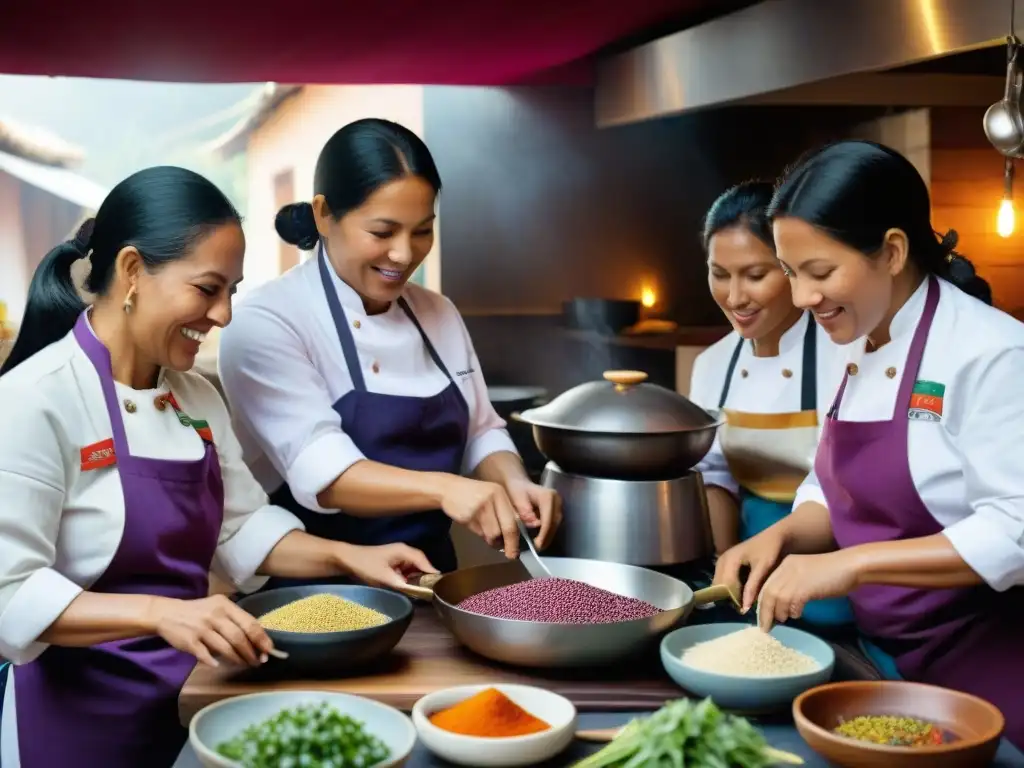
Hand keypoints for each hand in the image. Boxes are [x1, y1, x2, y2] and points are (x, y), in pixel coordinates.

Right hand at [148, 594, 273, 668]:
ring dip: (237, 659)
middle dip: (251, 652)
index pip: (249, 623)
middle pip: (239, 637)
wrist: (167, 613)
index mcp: (225, 606)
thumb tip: (257, 639)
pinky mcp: (190, 641)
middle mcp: (215, 616)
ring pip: (225, 648)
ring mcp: (202, 629)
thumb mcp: (218, 607)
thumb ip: (235, 620)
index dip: (261, 639)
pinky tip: (218, 665)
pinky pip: (206, 655)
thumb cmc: (199, 612)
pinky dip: (214, 662)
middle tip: (257, 662)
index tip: (269, 650)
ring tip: (243, 664)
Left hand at [340, 542, 438, 587]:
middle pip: (421, 564)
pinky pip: (406, 570)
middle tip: (432, 590)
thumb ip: (402, 584)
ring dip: (416, 578)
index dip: (432, 572)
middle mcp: (404, 551)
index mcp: (404, 551)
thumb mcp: (384, 577)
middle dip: (426, 576)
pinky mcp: (393, 562)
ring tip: (422, 591)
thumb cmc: (365, 565)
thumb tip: (418, 591)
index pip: (424, 561)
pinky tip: (408, 588)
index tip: (440, 584)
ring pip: (414, 568)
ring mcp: (398, 556)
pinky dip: (408, 578)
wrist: (347, 559)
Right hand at [438, 475, 520, 557]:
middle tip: (511, 555)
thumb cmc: (471, 496)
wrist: (447, 489)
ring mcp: (481, 506)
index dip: (517, 536)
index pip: (514, 519)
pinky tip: (474, 524)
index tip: (518, 549)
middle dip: (509, 544)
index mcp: (500, 493)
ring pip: (493, 533)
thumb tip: (512, 537)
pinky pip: (479, 532)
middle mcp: (493, 497)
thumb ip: (502, 513)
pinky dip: (480, 534)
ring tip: (485, 533)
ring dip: (491, 539)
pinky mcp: (469, 514)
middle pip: (507, 527)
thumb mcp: (490, 499)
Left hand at [503, 478, 561, 549]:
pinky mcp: (557, 511)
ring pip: (556, 526)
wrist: (518, 484)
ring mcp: (559, 506)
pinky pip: (554, 525)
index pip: (549, 518)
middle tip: (536, 549)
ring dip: (547, 537)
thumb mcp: (516, 497)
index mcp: (548, 496)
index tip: (536, 545)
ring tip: (536, 547)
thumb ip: (524, 510)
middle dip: (546, 538)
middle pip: (555, 523)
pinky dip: (547, 534)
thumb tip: (534, 524)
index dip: (544, 533)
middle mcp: (557, 500)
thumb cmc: (515, 490)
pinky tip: (539, 541)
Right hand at [712, 526, 786, 612]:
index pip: (725, 585)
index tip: (745, 610)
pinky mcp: (726, 563)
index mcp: (730, 559)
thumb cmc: (770, 550)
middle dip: (729, 598)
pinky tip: (741, 593)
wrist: (775, 537)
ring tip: (743, 602)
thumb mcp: (763, 568)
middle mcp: (722, 560)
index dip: (734, 599)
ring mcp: (722, 561)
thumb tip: (744, 608)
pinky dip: (730, 588)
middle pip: (719, 585)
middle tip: (743, 608)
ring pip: (719, 583)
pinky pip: (723, 580)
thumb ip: (753, 586)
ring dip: (728, 594)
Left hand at [757, 550, 860, 630]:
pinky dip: (793, 611)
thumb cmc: (833, 573)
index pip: (766, 585)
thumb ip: (793, 586)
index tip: (762, 616)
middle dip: (764, 612)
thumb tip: (783, 606)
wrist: (852, 566)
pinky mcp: (806, 586)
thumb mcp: (807, 576)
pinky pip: (792, 602)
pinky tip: (797, 614)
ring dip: (778, 613)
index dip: (762, 602)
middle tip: (765, 627)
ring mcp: (796, 576)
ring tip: (782, 621)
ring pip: (777, 598)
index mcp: (786, 564)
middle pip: (768, 593)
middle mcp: (787, 568)